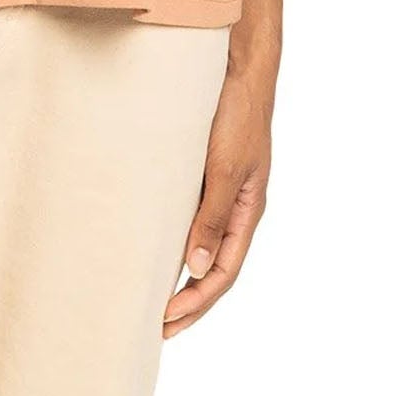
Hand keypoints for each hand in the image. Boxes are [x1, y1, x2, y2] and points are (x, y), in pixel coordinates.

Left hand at [163, 53, 274, 338]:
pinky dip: (171, 236)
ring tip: (151, 297)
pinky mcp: (198, 170)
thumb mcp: (226, 168)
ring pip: (199, 242)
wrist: (235, 67)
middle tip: (158, 327)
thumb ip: (213, 216)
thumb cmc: (237, 115)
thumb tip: (195, 267)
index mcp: (247, 211)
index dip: (198, 300)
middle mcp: (232, 205)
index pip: (224, 271)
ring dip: (178, 272)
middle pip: (212, 265)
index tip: (168, 321)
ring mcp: (216, 188)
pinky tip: (149, 244)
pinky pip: (187, 214)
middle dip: (189, 300)